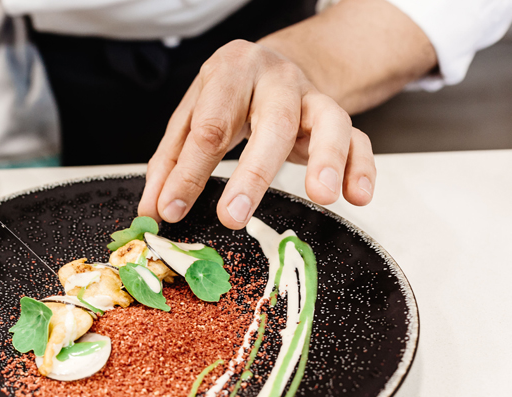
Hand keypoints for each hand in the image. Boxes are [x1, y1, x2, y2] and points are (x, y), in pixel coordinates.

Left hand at [138, 40, 375, 228]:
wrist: (272, 65)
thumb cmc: (228, 97)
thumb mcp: (191, 118)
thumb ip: (170, 162)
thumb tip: (151, 209)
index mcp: (231, 72)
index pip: (210, 126)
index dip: (189, 172)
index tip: (171, 208)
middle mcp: (275, 79)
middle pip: (272, 123)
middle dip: (252, 174)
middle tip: (232, 217)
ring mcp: (312, 96)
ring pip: (328, 121)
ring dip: (326, 159)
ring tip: (321, 196)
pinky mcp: (337, 114)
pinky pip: (359, 138)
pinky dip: (360, 166)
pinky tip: (356, 196)